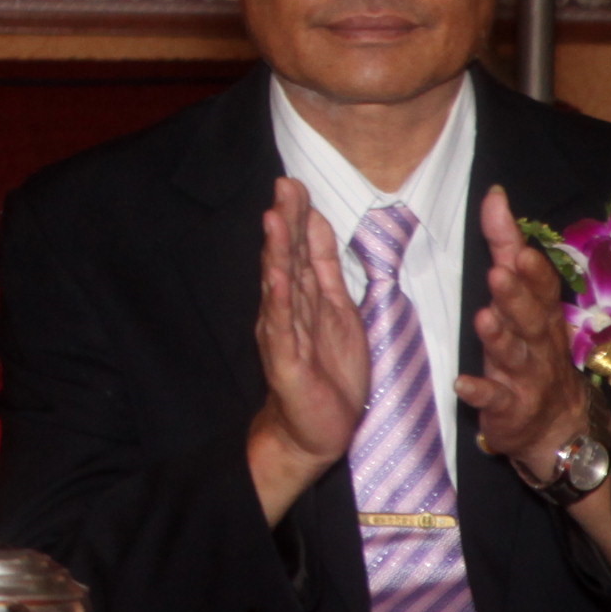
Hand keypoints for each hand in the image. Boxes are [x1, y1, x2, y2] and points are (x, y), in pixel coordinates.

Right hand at [248, 176, 370, 520]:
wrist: (316, 428)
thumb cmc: (327, 372)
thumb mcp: (336, 311)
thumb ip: (323, 269)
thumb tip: (316, 224)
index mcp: (303, 297)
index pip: (299, 249)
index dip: (299, 217)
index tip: (296, 183)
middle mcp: (286, 309)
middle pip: (285, 258)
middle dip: (285, 221)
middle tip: (284, 185)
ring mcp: (282, 333)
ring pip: (279, 286)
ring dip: (276, 252)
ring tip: (274, 219)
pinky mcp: (285, 361)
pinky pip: (283, 327)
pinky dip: (280, 302)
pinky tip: (277, 279)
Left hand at [462, 182, 598, 472]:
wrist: (555, 428)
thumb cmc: (531, 351)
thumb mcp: (523, 300)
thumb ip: (505, 250)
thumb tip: (494, 198)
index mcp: (541, 315)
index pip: (539, 285)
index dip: (530, 265)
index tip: (516, 243)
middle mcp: (537, 343)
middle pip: (530, 318)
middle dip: (517, 295)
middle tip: (500, 273)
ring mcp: (525, 377)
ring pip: (514, 355)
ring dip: (500, 338)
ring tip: (483, 319)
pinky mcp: (508, 409)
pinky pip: (494, 400)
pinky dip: (480, 392)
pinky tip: (461, 384)